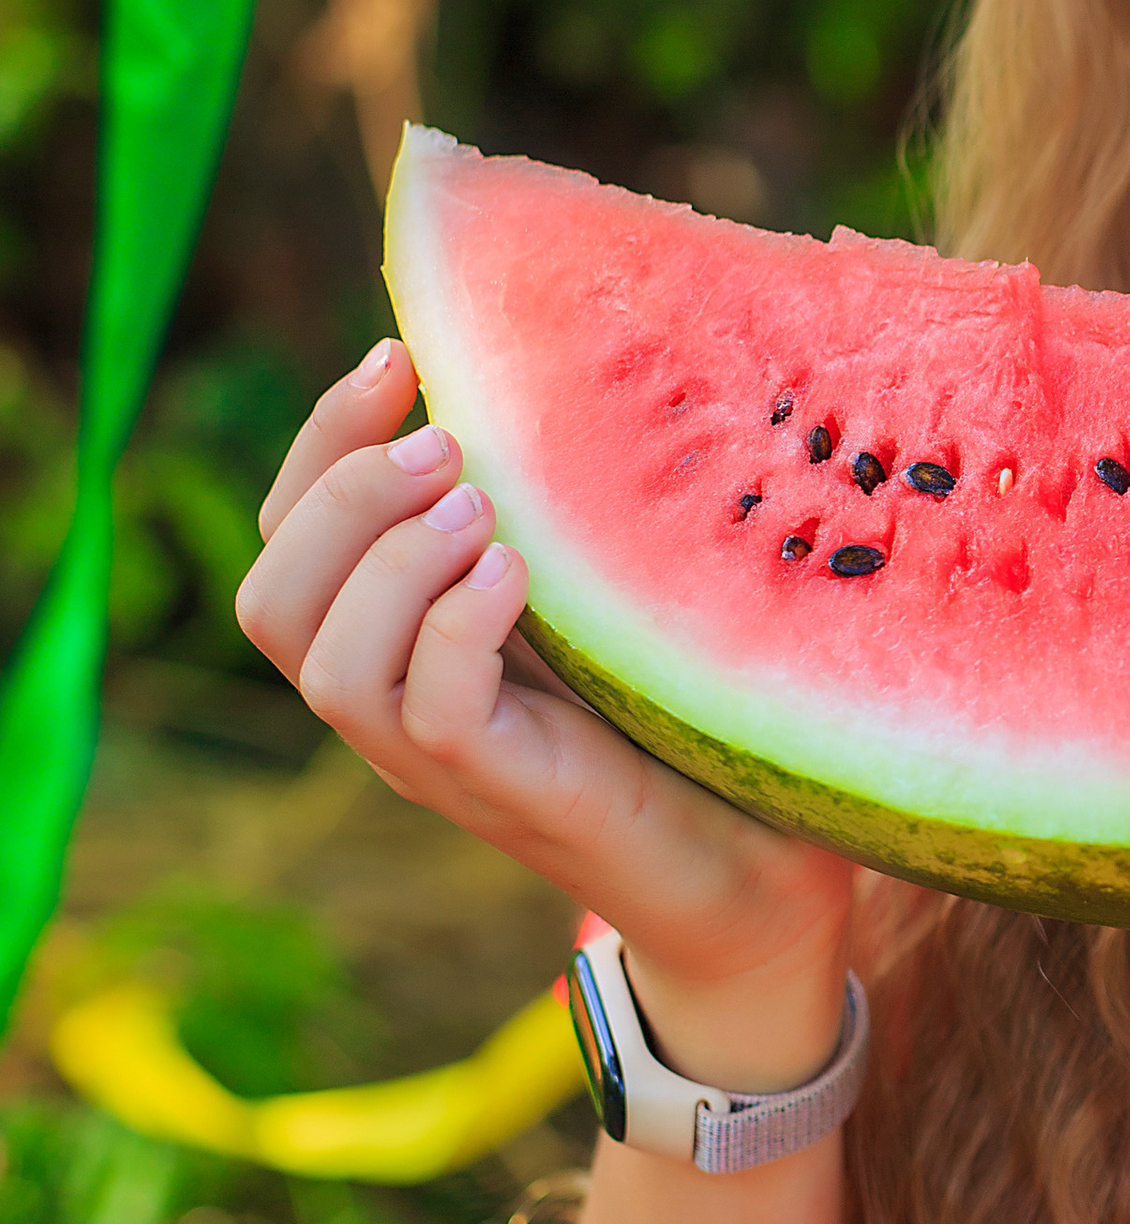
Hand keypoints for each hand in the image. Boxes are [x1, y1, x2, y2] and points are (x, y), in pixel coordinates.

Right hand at [237, 341, 854, 1069]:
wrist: (762, 866)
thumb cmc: (685, 717)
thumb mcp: (595, 592)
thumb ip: (546, 513)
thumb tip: (538, 370)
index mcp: (399, 646)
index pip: (291, 539)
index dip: (323, 441)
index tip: (400, 356)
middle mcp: (395, 709)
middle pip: (273, 599)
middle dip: (341, 495)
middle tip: (449, 445)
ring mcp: (441, 764)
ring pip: (325, 663)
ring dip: (391, 559)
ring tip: (487, 507)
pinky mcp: (506, 792)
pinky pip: (424, 712)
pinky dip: (454, 626)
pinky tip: (519, 575)